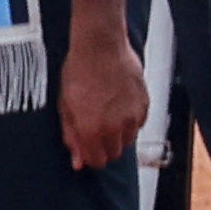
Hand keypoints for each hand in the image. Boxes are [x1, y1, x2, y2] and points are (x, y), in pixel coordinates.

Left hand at [53, 25, 150, 180]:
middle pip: (114, 154)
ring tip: (107, 114)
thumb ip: (72, 137)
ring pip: (128, 140)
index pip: (97, 161)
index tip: (87, 147)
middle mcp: (115, 128)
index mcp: (91, 130)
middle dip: (103, 147)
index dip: (90, 156)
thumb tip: (77, 162)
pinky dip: (130, 120)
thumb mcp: (65, 107)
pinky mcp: (144, 105)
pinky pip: (138, 124)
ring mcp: (133, 116)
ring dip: (117, 134)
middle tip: (95, 129)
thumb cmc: (78, 73)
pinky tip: (118, 104)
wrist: (100, 47)